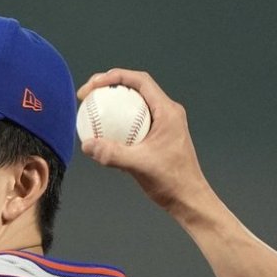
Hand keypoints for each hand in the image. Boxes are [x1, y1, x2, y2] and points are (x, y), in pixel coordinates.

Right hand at [76, 68, 214, 216]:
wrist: (188, 199)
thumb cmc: (172, 182)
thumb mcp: (139, 166)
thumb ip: (112, 154)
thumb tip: (87, 144)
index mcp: (167, 111)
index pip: (140, 81)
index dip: (114, 77)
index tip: (93, 86)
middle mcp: (167, 113)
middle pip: (135, 89)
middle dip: (110, 87)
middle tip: (88, 95)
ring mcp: (163, 124)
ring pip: (134, 105)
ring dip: (113, 104)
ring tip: (92, 111)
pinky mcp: (158, 137)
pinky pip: (135, 122)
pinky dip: (118, 123)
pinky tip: (103, 135)